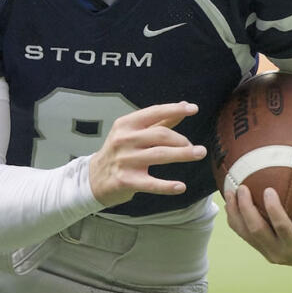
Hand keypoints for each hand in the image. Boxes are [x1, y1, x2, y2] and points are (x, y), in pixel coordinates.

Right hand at [88, 102, 204, 206]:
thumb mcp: (133, 132)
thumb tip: (183, 106)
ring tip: (199, 154)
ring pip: (159, 155)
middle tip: (198, 148)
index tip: (193, 109)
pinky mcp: (125, 180)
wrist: (93, 178)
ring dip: (182, 155)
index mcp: (126, 124)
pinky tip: (180, 187)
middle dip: (182, 140)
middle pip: (160, 135)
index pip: (154, 113)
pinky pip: (151, 183)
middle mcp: (124, 140)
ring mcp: (124, 160)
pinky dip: (167, 186)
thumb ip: (159, 120)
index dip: (175, 110)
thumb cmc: (118, 152)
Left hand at [225, 176, 291, 267]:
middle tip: (242, 188)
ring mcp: (269, 253)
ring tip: (230, 192)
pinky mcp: (262, 250)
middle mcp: (280, 253)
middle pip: (257, 231)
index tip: (268, 189)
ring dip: (235, 213)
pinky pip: (244, 235)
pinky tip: (231, 202)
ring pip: (246, 234)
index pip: (282, 228)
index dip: (273, 210)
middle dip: (246, 209)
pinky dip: (235, 219)